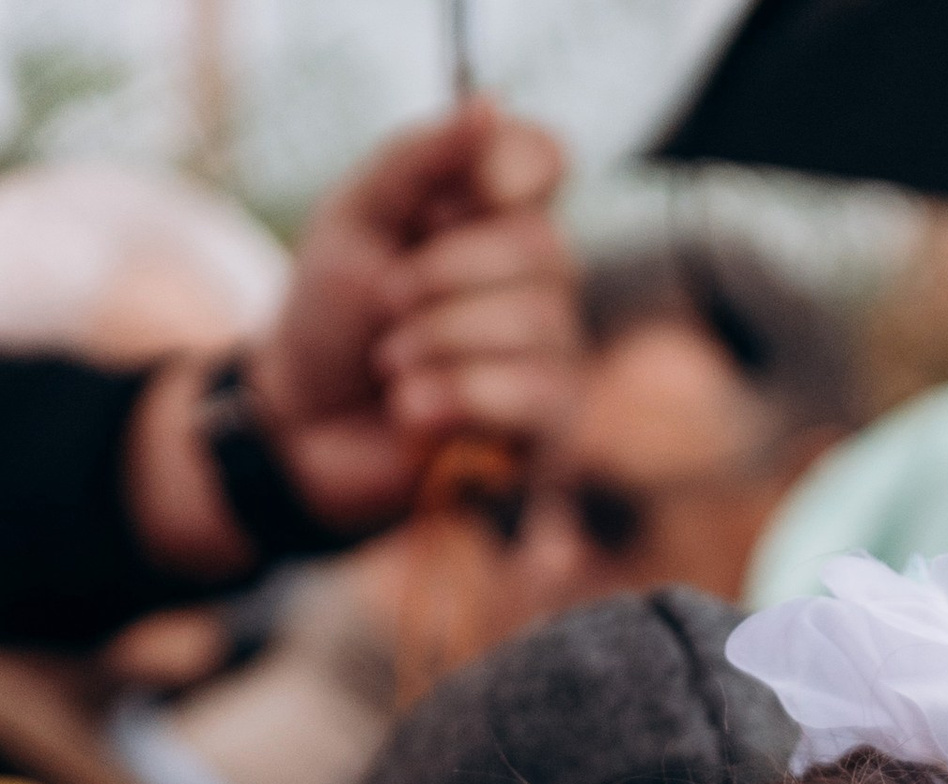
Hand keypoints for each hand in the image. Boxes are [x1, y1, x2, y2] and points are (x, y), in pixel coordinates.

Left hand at [245, 97, 575, 535]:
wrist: (307, 428)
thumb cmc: (331, 319)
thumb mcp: (354, 220)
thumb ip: (416, 160)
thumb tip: (489, 103)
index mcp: (491, 212)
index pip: (545, 159)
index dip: (513, 169)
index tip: (461, 195)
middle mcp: (537, 277)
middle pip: (542, 247)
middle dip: (444, 277)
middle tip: (385, 303)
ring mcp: (551, 352)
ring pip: (537, 324)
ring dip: (440, 343)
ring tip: (391, 367)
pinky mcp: (548, 427)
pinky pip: (535, 396)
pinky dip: (457, 399)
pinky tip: (412, 410)